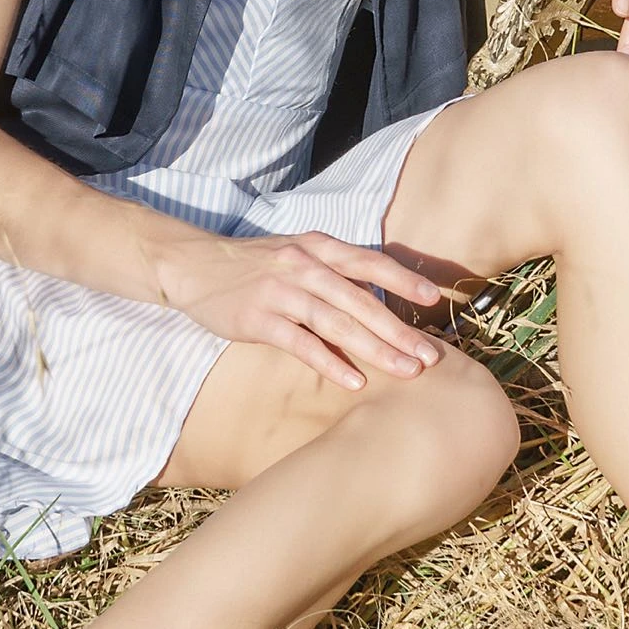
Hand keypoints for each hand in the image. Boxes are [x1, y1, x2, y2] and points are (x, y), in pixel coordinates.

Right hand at [163, 230, 446, 391]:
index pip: (369, 262)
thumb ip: (333, 273)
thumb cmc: (253, 265)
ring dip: (375, 348)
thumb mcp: (296, 255)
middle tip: (430, 356)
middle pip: (360, 299)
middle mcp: (304, 265)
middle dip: (399, 329)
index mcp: (318, 247)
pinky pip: (301, 342)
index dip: (403, 279)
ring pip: (337, 321)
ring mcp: (280, 291)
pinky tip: (354, 380)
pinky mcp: (258, 318)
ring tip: (405, 370)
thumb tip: (377, 303)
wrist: (194, 265)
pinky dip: (329, 362)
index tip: (434, 298)